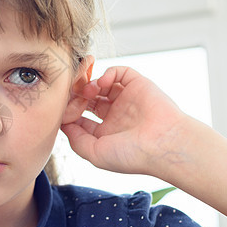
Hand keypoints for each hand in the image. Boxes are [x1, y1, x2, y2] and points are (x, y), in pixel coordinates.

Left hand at [61, 66, 189, 176]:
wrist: (164, 144)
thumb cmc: (132, 155)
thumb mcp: (95, 154)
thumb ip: (76, 140)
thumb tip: (62, 123)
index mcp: (105, 132)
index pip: (80, 116)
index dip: (69, 110)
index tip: (64, 110)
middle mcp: (114, 114)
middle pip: (88, 97)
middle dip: (77, 94)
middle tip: (72, 93)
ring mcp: (126, 99)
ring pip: (101, 83)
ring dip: (90, 83)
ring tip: (89, 90)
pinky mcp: (138, 84)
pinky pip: (119, 72)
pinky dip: (108, 73)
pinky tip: (103, 82)